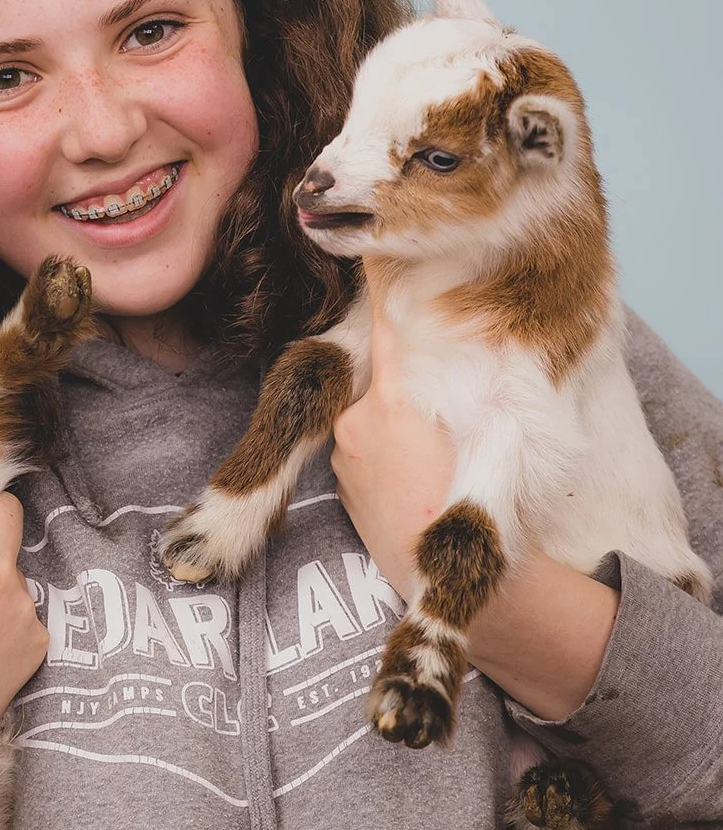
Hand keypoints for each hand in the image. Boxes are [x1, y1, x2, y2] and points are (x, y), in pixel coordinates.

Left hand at [330, 276, 455, 596]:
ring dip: (399, 417)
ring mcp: (347, 448)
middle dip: (411, 374)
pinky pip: (363, 443)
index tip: (380, 253)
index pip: (383, 319)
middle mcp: (360, 414)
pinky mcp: (341, 477)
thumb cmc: (479, 505)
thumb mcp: (488, 433)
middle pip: (386, 368)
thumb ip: (461, 384)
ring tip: (433, 455)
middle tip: (441, 402)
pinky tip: (412, 476)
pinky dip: (384, 448)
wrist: (444, 576)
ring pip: (374, 409)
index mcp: (398, 396)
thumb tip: (457, 348)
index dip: (384, 284)